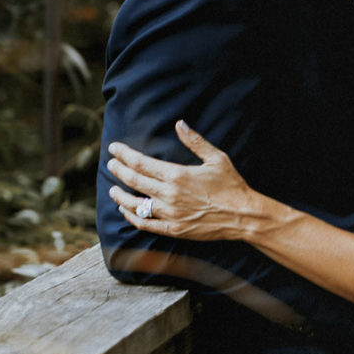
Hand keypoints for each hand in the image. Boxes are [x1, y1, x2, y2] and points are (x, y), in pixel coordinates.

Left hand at [107, 120, 262, 242]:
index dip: (124, 154)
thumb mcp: (216, 158)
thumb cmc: (231, 185)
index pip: (140, 163)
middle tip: (110, 164)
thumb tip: (179, 124)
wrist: (243, 216)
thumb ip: (195, 141)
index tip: (114, 148)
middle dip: (118, 170)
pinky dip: (132, 217)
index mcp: (176, 175)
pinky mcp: (173, 230)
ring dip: (120, 196)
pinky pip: (145, 224)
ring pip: (135, 204)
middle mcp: (169, 195)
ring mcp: (169, 214)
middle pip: (133, 181)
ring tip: (112, 190)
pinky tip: (125, 210)